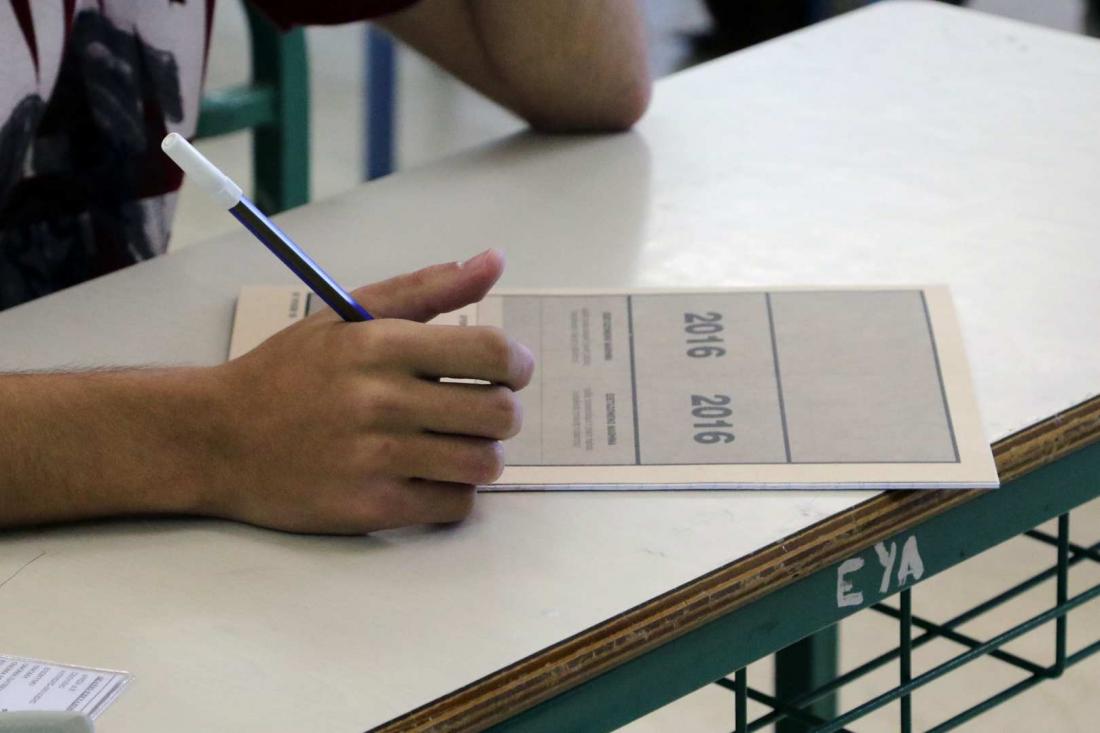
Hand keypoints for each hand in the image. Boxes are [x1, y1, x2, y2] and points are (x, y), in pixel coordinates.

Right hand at [204, 249, 533, 533]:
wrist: (217, 439)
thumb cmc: (288, 372)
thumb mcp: (348, 315)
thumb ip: (427, 288)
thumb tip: (494, 260)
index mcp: (380, 345)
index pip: (492, 353)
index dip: (517, 364)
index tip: (509, 371)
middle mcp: (380, 401)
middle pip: (500, 414)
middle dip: (503, 412)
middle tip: (480, 410)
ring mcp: (375, 460)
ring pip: (483, 464)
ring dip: (481, 455)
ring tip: (453, 443)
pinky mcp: (370, 509)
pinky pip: (454, 506)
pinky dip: (453, 493)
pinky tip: (426, 475)